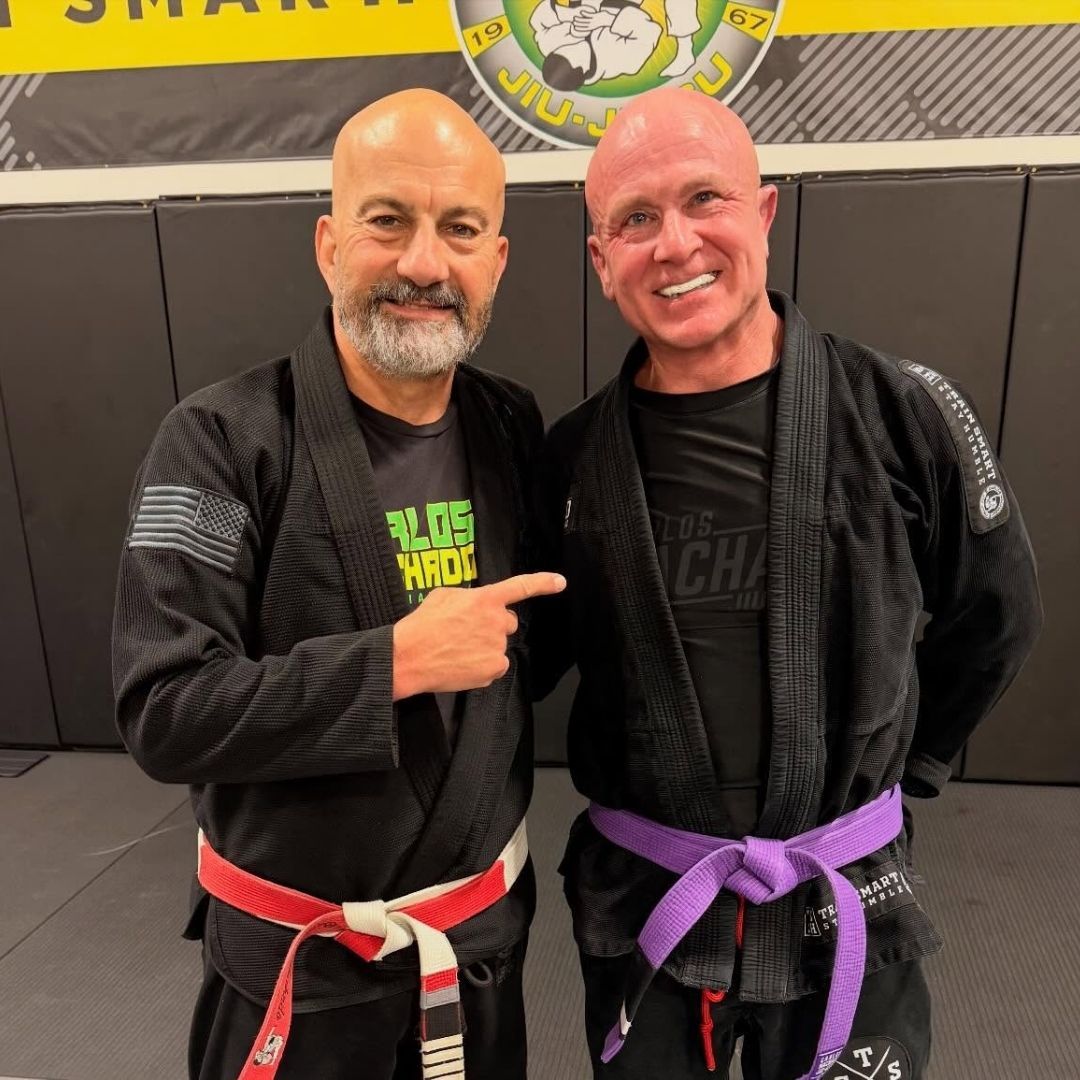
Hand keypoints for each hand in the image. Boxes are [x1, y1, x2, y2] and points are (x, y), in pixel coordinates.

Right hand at [392, 572, 566, 697]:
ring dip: (484, 647)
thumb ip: (468, 596)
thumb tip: (476, 605)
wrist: (408, 657)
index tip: (560, 582)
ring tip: (457, 649)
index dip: (543, 583)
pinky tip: (461, 664)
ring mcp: (497, 646)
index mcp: (485, 599)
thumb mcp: (443, 596)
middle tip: (467, 632)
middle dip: (492, 626)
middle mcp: (496, 621)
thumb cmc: (421, 625)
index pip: (521, 587)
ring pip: (498, 646)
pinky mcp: (494, 668)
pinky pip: (495, 666)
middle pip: (507, 623)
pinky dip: (482, 667)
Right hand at [572, 7, 615, 35]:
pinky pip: (589, 15)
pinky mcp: (595, 16)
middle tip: (573, 22)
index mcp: (592, 27)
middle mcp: (592, 25)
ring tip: (575, 17)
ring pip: (585, 20)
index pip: (584, 28)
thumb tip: (589, 25)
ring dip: (579, 19)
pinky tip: (581, 12)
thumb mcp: (597, 24)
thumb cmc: (602, 22)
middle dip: (578, 24)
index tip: (574, 27)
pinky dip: (585, 14)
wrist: (609, 20)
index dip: (579, 28)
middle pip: (583, 24)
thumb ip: (592, 25)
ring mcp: (594, 20)